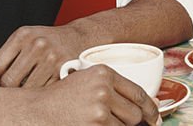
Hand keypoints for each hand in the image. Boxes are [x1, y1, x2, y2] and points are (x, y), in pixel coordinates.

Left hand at [0, 24, 90, 87]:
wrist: (80, 38)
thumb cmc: (46, 43)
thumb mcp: (22, 45)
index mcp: (22, 35)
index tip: (0, 82)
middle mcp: (36, 44)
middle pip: (9, 81)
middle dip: (8, 90)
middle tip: (16, 88)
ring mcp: (51, 58)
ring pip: (25, 90)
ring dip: (25, 94)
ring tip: (30, 88)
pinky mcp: (64, 70)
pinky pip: (43, 93)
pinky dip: (40, 95)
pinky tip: (43, 88)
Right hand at [23, 66, 160, 125]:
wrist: (37, 110)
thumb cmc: (62, 97)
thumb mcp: (87, 81)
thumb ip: (114, 88)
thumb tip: (152, 104)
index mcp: (104, 72)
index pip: (139, 93)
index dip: (151, 108)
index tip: (155, 117)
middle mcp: (104, 87)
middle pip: (135, 113)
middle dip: (132, 122)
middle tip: (121, 121)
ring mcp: (100, 107)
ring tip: (98, 121)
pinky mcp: (95, 124)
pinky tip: (95, 124)